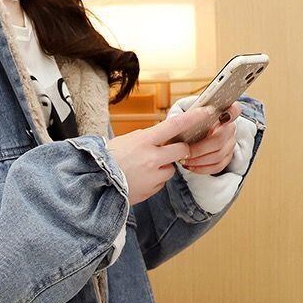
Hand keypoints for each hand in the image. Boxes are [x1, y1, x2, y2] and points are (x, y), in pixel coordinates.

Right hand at [106, 105, 220, 205]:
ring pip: (171, 169)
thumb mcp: (125, 141)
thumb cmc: (107, 159)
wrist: (95, 183)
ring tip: (144, 169)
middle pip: (182, 150)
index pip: (175, 125)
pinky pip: (160, 183)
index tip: (207, 111)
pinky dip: (154, 181)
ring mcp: (153, 176)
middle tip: (169, 150)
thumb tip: (161, 136)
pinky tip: (140, 179)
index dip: (193, 117)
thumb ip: (145, 137)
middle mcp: (152, 158)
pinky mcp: (151, 190)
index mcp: (144, 141)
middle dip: (180, 150)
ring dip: (163, 168)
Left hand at [177, 101, 241, 173]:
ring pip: (218, 156)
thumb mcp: (185, 116)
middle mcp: (230, 129)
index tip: (222, 116)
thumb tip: (173, 121)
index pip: (234, 110)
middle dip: (199, 148)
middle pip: (219, 140)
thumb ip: (184, 116)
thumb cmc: (187, 125)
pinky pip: (217, 167)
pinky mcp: (227, 158)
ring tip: (183, 160)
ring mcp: (230, 144)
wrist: (190, 136)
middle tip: (183, 151)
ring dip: (198, 160)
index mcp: (222, 114)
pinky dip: (201, 168)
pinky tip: (189, 166)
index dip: (231, 113)